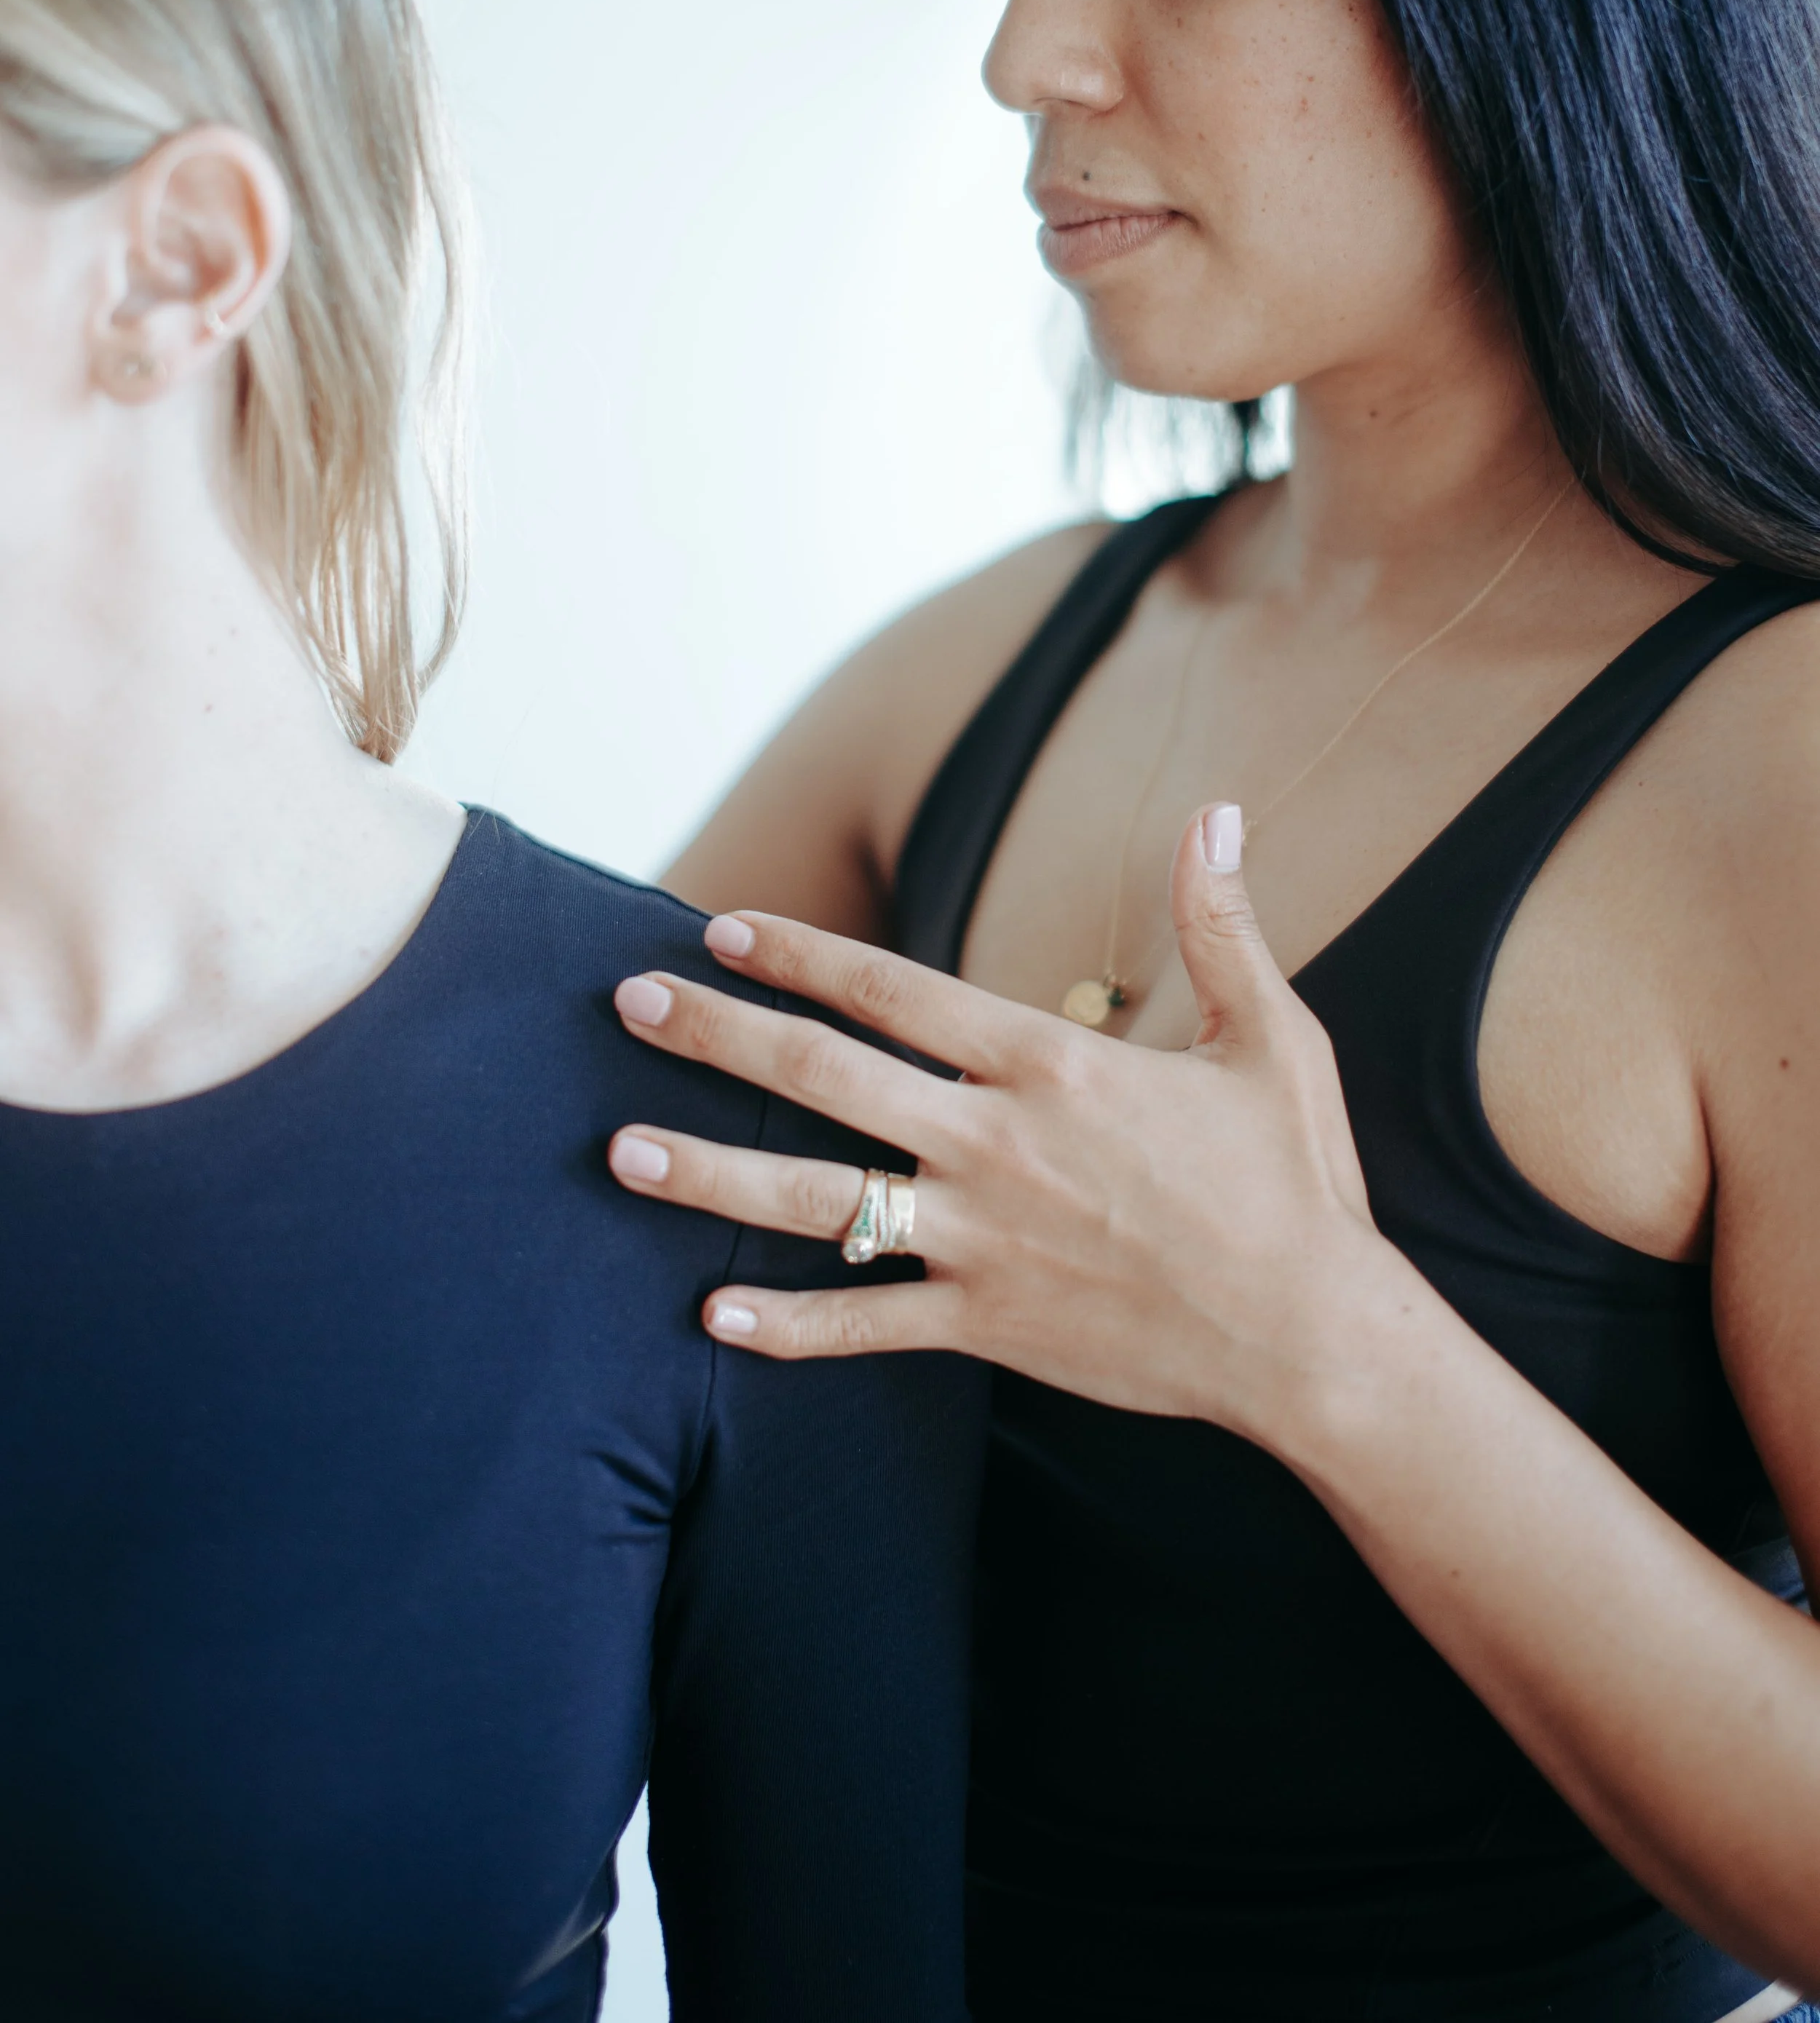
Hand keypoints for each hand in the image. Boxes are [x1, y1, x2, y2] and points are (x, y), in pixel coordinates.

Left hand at [608, 803, 1403, 1440]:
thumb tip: (1220, 813)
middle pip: (823, 1076)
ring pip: (816, 1201)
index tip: (720, 930)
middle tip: (627, 1004)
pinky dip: (787, 1325)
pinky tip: (711, 1315)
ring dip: (712, 1175)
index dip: (798, 954)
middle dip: (715, 1037)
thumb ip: (1221, 923)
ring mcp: (982, 1240)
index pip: (892, 991)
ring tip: (621, 1153)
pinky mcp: (989, 1325)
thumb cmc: (1294, 1181)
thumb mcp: (1269, 1035)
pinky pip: (866, 1326)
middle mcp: (996, 1145)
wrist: (1313, 1337)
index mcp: (1050, 1064)